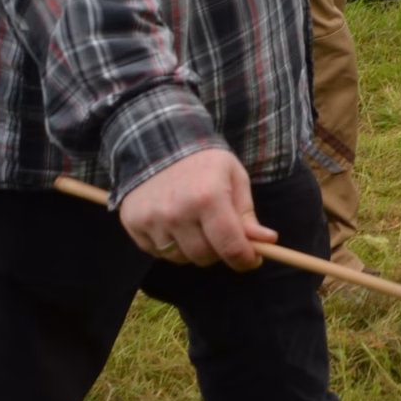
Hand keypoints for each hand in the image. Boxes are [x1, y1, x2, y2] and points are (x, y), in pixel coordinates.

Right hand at [120, 149, 275, 271]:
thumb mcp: (234, 177)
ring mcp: (152, 220)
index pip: (230, 247)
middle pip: (205, 257)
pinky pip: (158, 253)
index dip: (245, 259)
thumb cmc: (205, 162)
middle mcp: (178, 212)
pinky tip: (173, 223)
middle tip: (219, 232)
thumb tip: (267, 242)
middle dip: (218, 250)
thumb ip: (247, 213)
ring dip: (192, 249)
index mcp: (208, 197)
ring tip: (194, 223)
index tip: (252, 259)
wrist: (159, 141)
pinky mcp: (133, 225)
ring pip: (181, 258)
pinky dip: (170, 245)